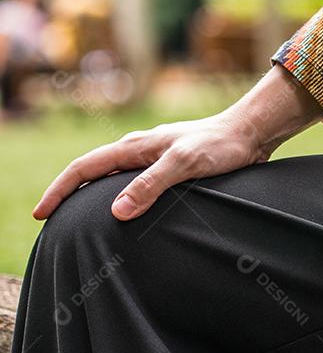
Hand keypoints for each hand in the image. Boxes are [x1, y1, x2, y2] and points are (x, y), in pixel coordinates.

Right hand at [33, 65, 322, 221]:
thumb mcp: (184, 165)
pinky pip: (136, 181)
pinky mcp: (173, 165)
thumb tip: (116, 211)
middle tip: (52, 220)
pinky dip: (121, 195)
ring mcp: (156, 156)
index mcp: (135, 147)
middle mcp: (140, 149)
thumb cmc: (221, 146)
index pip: (84, 168)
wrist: (252, 132)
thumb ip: (150, 185)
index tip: (40, 213)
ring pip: (114, 176)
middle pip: (93, 171)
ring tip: (81, 218)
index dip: (59, 191)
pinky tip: (129, 209)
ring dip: (94, 194)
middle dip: (69, 193)